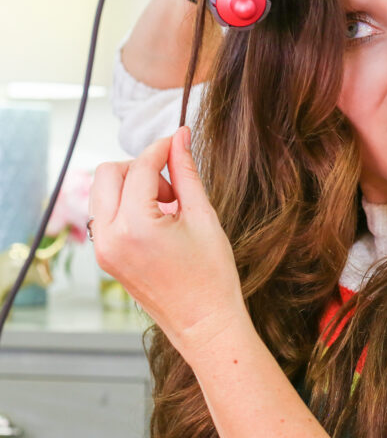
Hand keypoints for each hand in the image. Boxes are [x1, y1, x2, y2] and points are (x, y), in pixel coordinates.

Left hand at [89, 126, 247, 361]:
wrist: (204, 322)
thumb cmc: (211, 275)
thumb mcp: (204, 216)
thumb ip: (186, 173)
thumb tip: (180, 137)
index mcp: (136, 226)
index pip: (141, 168)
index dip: (162, 148)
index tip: (179, 141)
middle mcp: (110, 237)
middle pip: (109, 173)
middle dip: (141, 167)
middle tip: (172, 184)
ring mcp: (103, 249)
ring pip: (102, 192)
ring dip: (131, 185)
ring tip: (167, 205)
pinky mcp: (105, 257)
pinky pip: (105, 214)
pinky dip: (126, 205)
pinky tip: (158, 220)